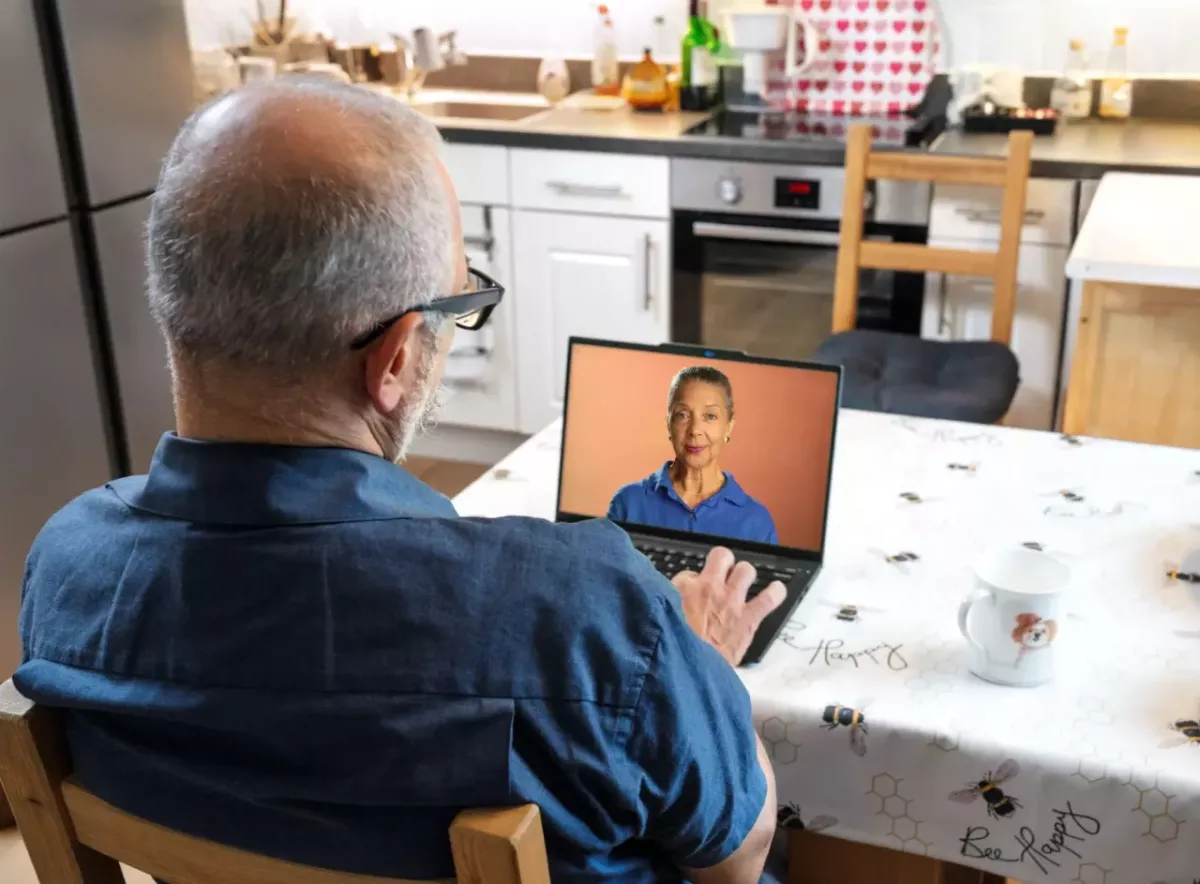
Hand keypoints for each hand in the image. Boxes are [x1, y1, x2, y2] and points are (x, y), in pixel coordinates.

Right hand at [671, 547, 787, 666]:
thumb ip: (668, 607)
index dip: (692, 584)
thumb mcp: (660, 620)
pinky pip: (770, 598)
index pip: (689, 574)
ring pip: (746, 570)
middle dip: (723, 564)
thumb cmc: (672, 648)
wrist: (691, 671)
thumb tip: (672, 604)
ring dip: (744, 576)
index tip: (692, 596)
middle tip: (720, 578)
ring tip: (742, 584)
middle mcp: (710, 587)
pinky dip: (775, 593)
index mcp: (684, 588)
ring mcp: (732, 600)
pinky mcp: (749, 617)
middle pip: (721, 556)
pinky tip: (776, 590)